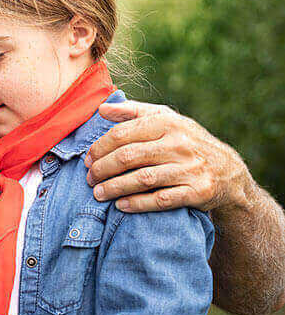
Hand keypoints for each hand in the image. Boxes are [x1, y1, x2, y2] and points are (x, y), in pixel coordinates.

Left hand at [85, 100, 248, 212]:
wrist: (228, 172)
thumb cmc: (186, 142)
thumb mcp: (165, 119)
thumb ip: (133, 112)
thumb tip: (101, 108)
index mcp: (168, 123)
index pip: (122, 134)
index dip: (99, 148)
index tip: (87, 159)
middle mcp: (180, 144)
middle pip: (128, 157)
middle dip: (102, 169)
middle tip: (89, 178)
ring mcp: (190, 168)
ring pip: (142, 179)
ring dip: (115, 188)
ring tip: (98, 194)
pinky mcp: (198, 191)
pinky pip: (161, 200)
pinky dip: (138, 203)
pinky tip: (121, 205)